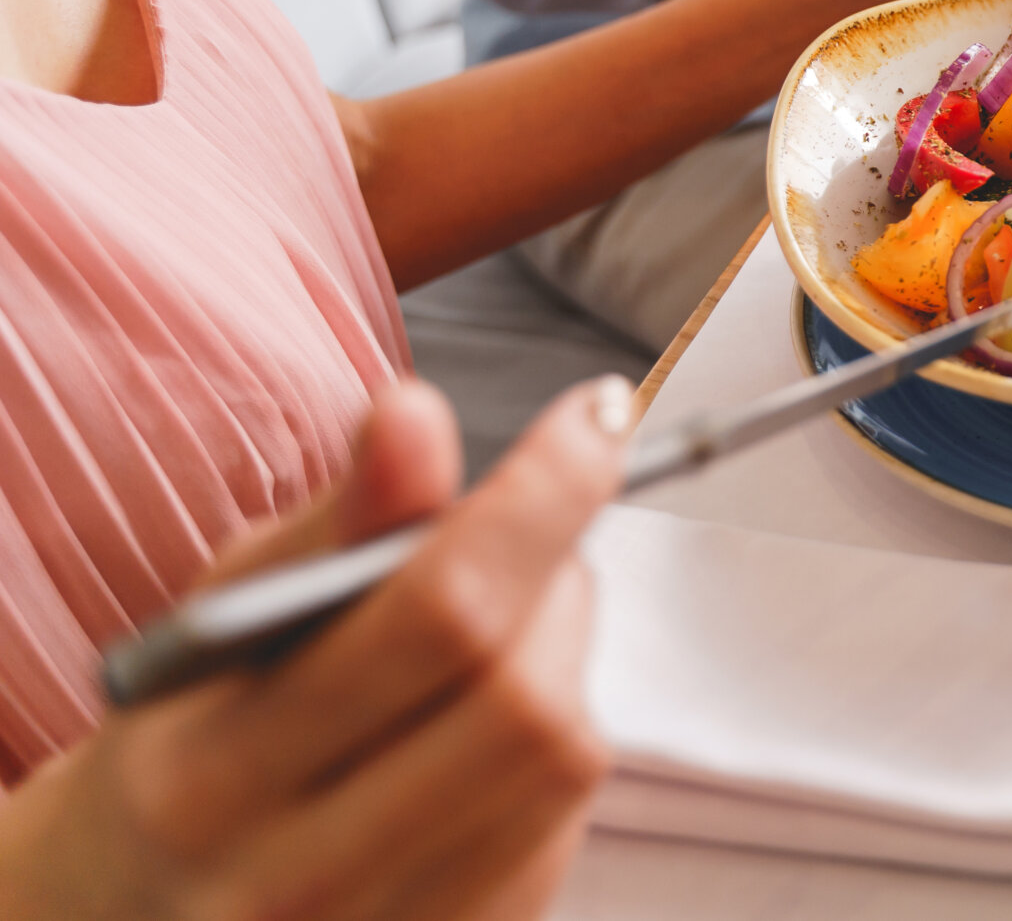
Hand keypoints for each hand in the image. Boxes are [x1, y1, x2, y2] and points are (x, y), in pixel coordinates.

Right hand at [0, 377, 630, 920]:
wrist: (141, 906)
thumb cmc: (196, 729)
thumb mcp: (231, 612)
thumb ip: (339, 518)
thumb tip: (415, 414)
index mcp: (211, 778)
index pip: (436, 614)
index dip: (541, 498)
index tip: (598, 413)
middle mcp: (297, 878)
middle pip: (523, 698)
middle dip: (556, 581)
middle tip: (529, 538)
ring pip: (563, 759)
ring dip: (564, 656)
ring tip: (502, 625)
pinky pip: (564, 823)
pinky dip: (553, 738)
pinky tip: (490, 719)